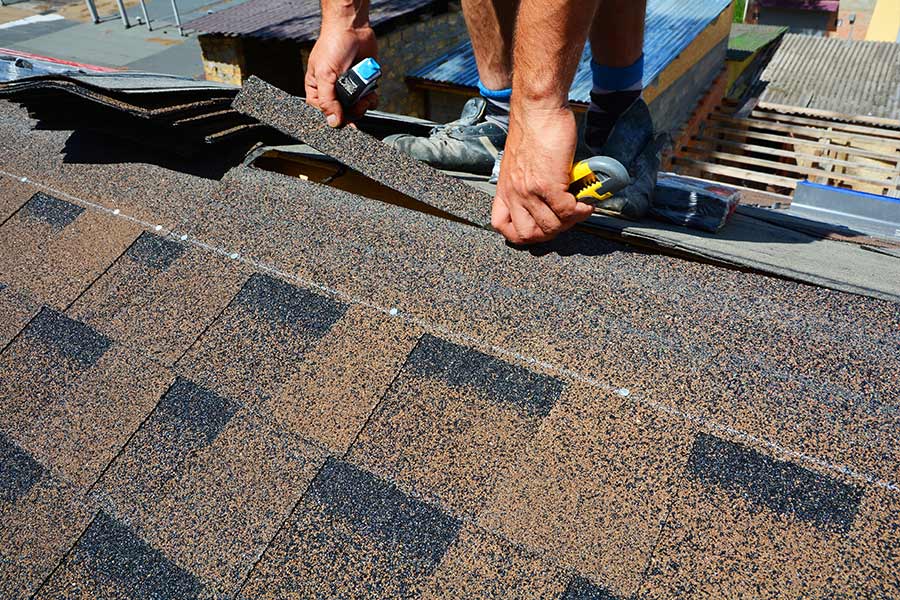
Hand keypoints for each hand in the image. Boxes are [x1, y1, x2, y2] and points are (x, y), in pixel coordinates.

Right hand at [305, 24, 377, 126]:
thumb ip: (328, 100)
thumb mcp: (325, 74)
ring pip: (357, 109)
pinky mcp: (363, 85)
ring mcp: (349, 89)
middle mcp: (333, 92)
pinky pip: (369, 101)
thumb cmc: (333, 45)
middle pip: (343, 115)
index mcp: (318, 90)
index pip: (324, 114)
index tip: (344, 118)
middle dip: (353, 112)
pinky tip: (370, 90)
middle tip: (358, 103)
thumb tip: (333, 122)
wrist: (353, 28)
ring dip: (364, 105)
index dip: (334, 119)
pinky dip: (372, 98)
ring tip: (365, 95)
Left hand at [492, 106, 593, 243]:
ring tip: (580, 208)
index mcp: (505, 189)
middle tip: (566, 219)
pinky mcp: (547, 184)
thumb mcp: (520, 162)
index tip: (540, 228)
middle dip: (551, 232)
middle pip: (529, 234)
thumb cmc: (534, 129)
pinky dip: (581, 210)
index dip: (522, 233)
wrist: (538, 108)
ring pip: (551, 226)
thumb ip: (527, 183)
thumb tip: (548, 198)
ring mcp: (529, 191)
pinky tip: (586, 201)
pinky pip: (566, 211)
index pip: (503, 227)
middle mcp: (514, 193)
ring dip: (570, 221)